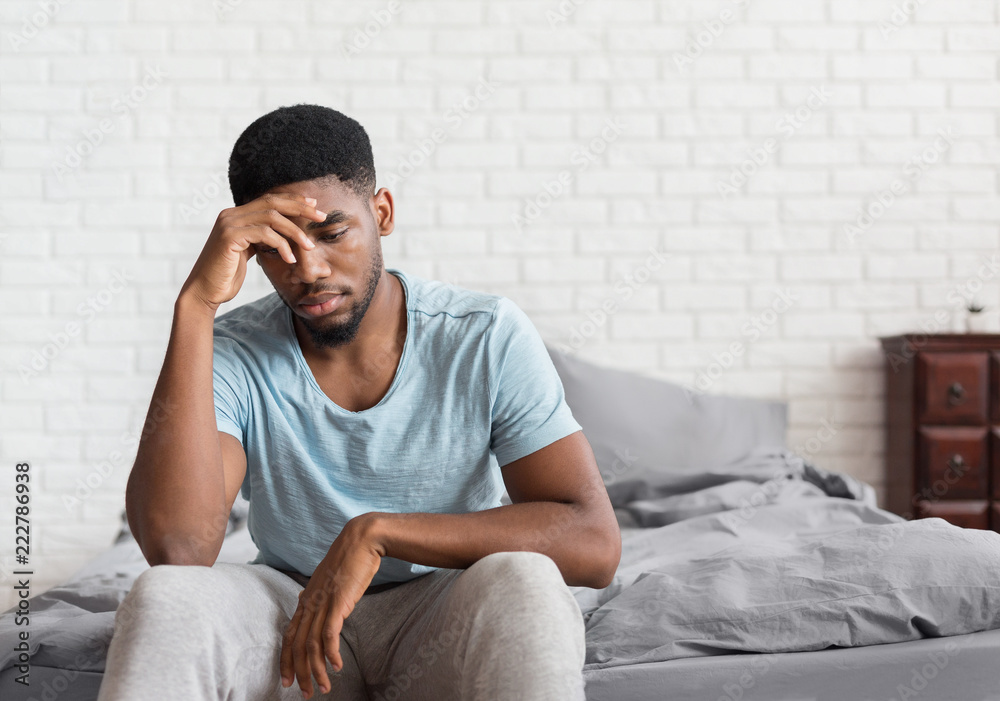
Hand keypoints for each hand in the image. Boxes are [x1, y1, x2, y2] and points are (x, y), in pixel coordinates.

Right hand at [179, 192, 326, 312]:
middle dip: (300, 208)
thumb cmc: (227, 275)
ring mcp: (229, 223)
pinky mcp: (229, 237)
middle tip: (322, 217)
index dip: (293, 201)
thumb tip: (283, 234)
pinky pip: (264, 234)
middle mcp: (231, 214)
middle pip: (273, 202)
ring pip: (271, 217)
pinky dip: (281, 245)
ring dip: (295, 231)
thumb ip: (261, 238)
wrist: (205, 291)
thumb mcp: (248, 252)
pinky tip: (290, 259)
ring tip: (309, 247)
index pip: (269, 200)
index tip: (314, 206)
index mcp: (237, 215)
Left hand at [280, 516, 382, 698]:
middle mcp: (310, 603)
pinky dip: (332, 653)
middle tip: (304, 693)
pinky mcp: (339, 602)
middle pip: (297, 646)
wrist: (362, 539)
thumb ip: (319, 594)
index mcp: (306, 599)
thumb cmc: (349, 559)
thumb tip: (310, 601)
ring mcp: (323, 602)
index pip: (289, 636)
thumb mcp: (329, 579)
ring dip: (316, 669)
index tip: (287, 680)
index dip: (286, 660)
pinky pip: (330, 634)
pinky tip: (337, 666)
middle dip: (299, 672)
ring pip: (312, 645)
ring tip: (324, 687)